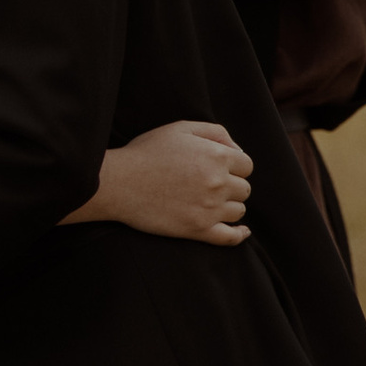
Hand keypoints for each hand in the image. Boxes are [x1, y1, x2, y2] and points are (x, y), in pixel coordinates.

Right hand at [74, 118, 251, 243]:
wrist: (119, 183)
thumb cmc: (147, 152)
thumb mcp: (180, 128)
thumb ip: (215, 131)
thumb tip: (237, 149)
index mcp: (217, 156)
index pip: (246, 165)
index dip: (234, 166)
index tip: (219, 169)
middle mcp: (218, 183)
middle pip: (244, 189)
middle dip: (231, 186)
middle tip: (209, 185)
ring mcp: (209, 208)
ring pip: (238, 211)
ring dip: (229, 206)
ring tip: (209, 202)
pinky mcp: (198, 229)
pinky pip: (230, 237)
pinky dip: (239, 235)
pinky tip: (241, 232)